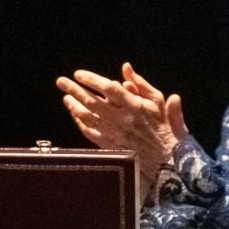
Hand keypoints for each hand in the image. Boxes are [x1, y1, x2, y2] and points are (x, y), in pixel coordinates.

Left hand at [56, 62, 187, 187]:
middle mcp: (123, 119)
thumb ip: (142, 84)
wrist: (167, 161)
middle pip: (93, 102)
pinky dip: (81, 123)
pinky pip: (91, 133)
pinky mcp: (111, 146)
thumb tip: (126, 67)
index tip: (78, 74)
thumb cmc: (166, 129)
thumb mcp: (158, 102)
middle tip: (61, 81)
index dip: (92, 80)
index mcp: (136, 106)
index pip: (109, 88)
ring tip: (65, 97)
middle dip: (74, 90)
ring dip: (74, 106)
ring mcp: (115, 134)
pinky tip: (75, 115)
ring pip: (89, 117)